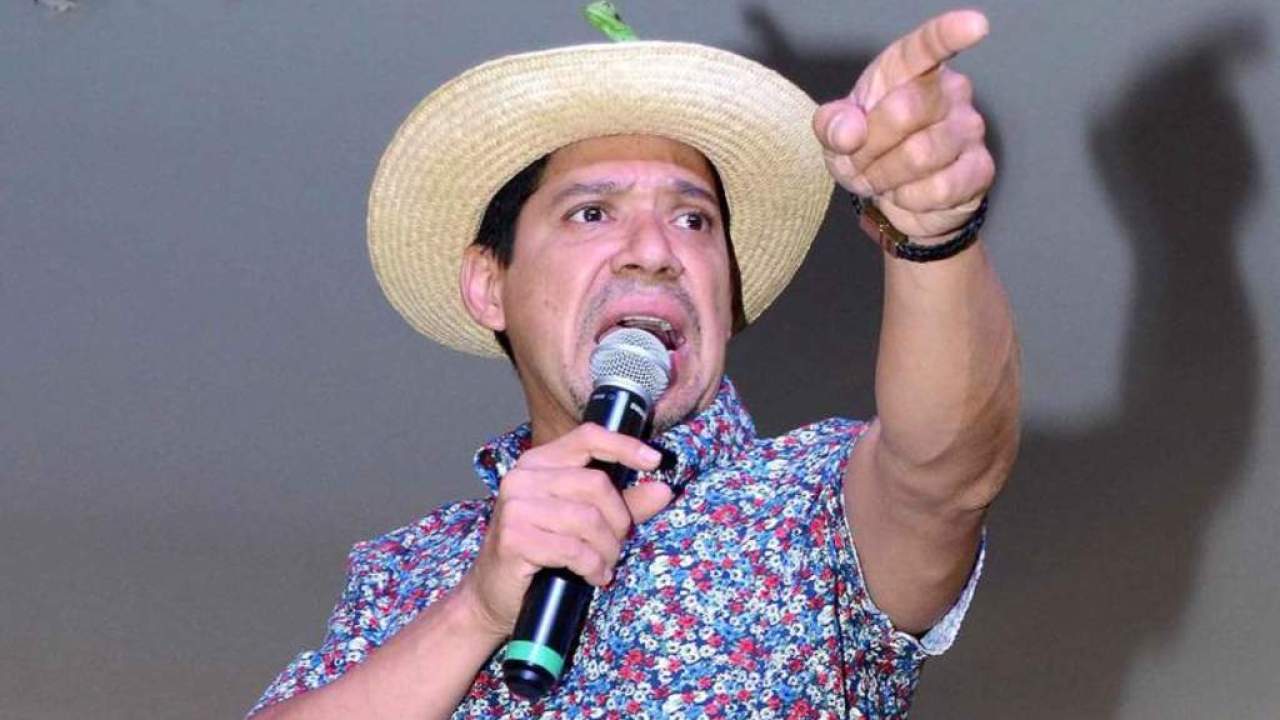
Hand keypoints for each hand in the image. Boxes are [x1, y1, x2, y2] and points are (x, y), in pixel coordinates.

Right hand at [457, 423, 673, 638]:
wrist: (492, 595)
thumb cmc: (539, 554)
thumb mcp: (584, 523)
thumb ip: (622, 503)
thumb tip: (662, 490)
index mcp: (538, 463)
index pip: (588, 437)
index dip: (624, 445)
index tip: (655, 460)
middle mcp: (523, 477)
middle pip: (596, 484)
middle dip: (619, 520)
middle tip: (617, 545)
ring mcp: (515, 507)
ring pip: (588, 519)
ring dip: (607, 549)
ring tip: (604, 565)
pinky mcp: (514, 538)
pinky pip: (573, 549)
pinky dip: (592, 566)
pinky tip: (593, 575)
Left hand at [813, 10, 994, 240]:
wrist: (897, 200)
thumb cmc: (868, 152)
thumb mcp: (836, 136)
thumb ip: (832, 125)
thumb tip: (851, 131)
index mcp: (909, 71)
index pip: (927, 46)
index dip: (949, 33)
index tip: (976, 24)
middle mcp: (949, 91)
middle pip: (904, 111)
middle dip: (869, 146)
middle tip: (861, 161)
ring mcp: (969, 128)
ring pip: (919, 154)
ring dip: (886, 176)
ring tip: (883, 178)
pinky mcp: (980, 168)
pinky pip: (938, 188)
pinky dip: (909, 199)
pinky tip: (909, 193)